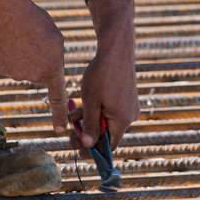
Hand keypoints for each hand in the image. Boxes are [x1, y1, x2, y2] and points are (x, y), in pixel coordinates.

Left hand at [69, 0, 138, 148]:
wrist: (115, 49)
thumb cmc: (102, 74)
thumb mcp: (91, 102)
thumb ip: (90, 126)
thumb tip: (89, 146)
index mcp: (123, 120)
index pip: (108, 146)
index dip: (91, 150)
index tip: (75, 147)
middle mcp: (129, 116)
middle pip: (106, 134)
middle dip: (86, 132)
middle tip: (70, 130)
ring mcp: (129, 106)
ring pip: (105, 121)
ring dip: (88, 119)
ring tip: (72, 112)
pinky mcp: (126, 98)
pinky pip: (109, 111)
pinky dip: (95, 109)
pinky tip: (83, 103)